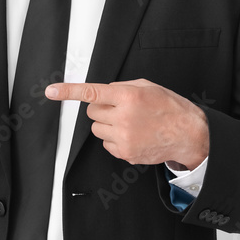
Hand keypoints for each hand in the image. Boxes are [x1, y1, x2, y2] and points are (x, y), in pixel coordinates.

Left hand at [46, 79, 208, 168]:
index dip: (68, 91)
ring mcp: (124, 137)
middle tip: (119, 110)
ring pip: (97, 130)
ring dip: (107, 125)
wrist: (188, 134)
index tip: (51, 91)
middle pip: (92, 113)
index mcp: (128, 96)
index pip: (92, 93)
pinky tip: (133, 136)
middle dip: (101, 110)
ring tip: (130, 124)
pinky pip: (106, 145)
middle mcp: (123, 117)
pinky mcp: (125, 153)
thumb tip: (103, 93)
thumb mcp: (148, 87)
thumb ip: (122, 88)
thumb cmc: (170, 108)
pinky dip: (114, 140)